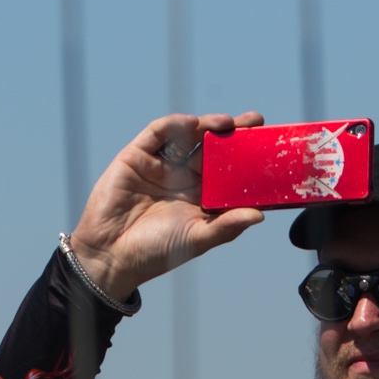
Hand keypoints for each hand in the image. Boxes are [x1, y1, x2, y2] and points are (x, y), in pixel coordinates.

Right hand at [68, 112, 265, 301]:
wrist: (111, 257)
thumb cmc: (155, 253)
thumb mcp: (197, 239)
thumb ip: (227, 226)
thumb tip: (260, 215)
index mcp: (199, 196)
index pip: (228, 170)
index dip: (247, 156)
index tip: (268, 145)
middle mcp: (181, 177)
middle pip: (212, 147)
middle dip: (234, 133)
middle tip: (255, 122)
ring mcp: (159, 165)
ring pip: (188, 136)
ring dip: (208, 125)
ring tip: (226, 123)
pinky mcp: (136, 157)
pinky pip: (156, 134)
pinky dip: (173, 125)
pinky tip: (191, 124)